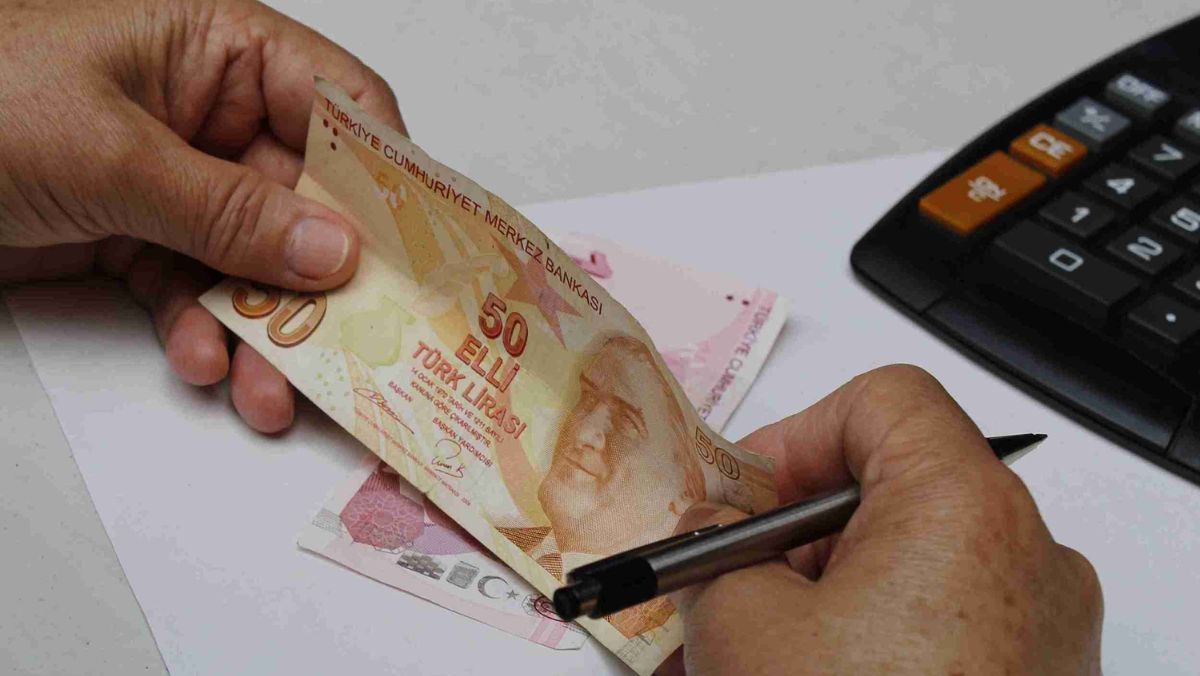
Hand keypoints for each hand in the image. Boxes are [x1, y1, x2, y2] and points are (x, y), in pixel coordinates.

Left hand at [0, 0, 405, 431]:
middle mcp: (211, 115)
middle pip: (309, 204)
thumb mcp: (111, 153)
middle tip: (361, 351)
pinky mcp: (138, 237)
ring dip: (268, 330)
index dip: (393, 179)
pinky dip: (203, 332)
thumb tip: (336, 251)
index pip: (344, 108)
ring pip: (257, 263)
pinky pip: (197, 291)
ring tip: (272, 392)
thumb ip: (229, 210)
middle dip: (326, 284)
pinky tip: (198, 362)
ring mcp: (176, 182)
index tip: (430, 254)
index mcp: (219, 50)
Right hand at [664, 365, 1102, 674]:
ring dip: (817, 601)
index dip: (795, 435)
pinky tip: (805, 674)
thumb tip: (716, 549)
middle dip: (789, 539)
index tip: (739, 499)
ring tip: (745, 654)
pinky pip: (937, 628)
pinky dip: (869, 643)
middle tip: (725, 587)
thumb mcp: (744, 629)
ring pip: (907, 570)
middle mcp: (1025, 554)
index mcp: (965, 505)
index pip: (880, 401)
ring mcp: (1039, 626)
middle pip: (890, 491)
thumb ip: (718, 557)